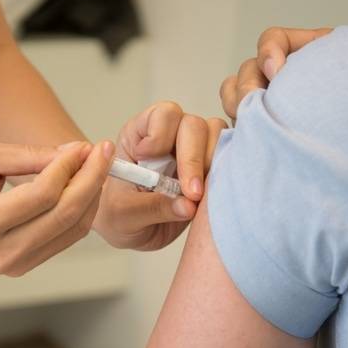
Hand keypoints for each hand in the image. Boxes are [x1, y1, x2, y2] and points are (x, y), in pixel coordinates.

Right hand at [0, 138, 113, 275]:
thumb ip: (25, 155)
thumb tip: (73, 153)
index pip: (42, 194)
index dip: (69, 167)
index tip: (83, 146)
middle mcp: (1, 252)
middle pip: (65, 214)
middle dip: (91, 179)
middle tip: (103, 151)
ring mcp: (16, 265)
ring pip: (73, 229)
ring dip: (91, 194)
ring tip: (95, 166)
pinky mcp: (27, 267)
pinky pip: (67, 237)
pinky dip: (81, 210)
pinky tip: (83, 187)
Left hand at [93, 101, 227, 250]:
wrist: (130, 232)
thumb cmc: (117, 215)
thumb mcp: (123, 214)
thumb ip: (151, 207)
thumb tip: (187, 205)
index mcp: (140, 134)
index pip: (162, 115)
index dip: (160, 135)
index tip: (148, 161)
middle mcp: (171, 136)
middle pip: (194, 125)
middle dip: (192, 158)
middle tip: (190, 193)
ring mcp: (194, 150)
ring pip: (217, 137)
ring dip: (212, 165)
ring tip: (198, 197)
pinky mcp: (211, 168)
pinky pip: (230, 158)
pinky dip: (226, 174)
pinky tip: (211, 197)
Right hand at [220, 25, 331, 120]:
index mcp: (300, 51)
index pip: (271, 39)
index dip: (269, 51)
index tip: (278, 71)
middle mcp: (277, 74)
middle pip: (247, 69)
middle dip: (248, 86)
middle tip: (258, 103)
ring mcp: (265, 101)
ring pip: (234, 95)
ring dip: (238, 106)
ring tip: (251, 125)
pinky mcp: (259, 127)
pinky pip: (235, 124)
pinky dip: (235, 130)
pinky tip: (245, 140)